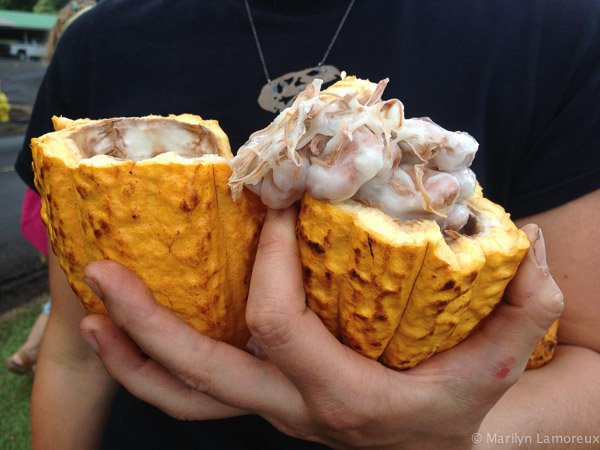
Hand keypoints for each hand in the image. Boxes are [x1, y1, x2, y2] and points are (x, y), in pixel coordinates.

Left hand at [80, 208, 562, 449]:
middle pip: (204, 375)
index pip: (283, 327)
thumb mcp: (498, 365)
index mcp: (344, 395)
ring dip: (132, 353)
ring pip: (186, 398)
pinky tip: (124, 331)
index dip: (273, 264)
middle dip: (150, 326)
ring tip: (90, 308)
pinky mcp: (265, 397)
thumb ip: (523, 308)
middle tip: (104, 274)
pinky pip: (198, 392)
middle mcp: (293, 407)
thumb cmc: (457, 409)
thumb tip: (526, 242)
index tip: (280, 207)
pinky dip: (154, 366)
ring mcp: (271, 408)